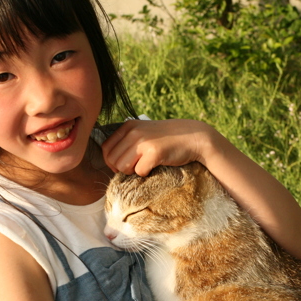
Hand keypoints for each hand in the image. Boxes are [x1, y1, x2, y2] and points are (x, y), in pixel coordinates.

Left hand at [102, 119, 219, 175]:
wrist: (194, 137)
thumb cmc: (167, 138)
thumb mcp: (143, 131)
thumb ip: (127, 140)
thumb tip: (109, 160)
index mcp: (128, 126)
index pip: (106, 149)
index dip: (112, 161)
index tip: (125, 164)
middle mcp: (133, 132)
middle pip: (112, 160)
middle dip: (122, 168)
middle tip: (137, 166)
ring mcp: (143, 142)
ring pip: (122, 167)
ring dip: (133, 171)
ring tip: (146, 165)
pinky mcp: (154, 153)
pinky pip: (139, 172)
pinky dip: (146, 173)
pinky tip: (155, 165)